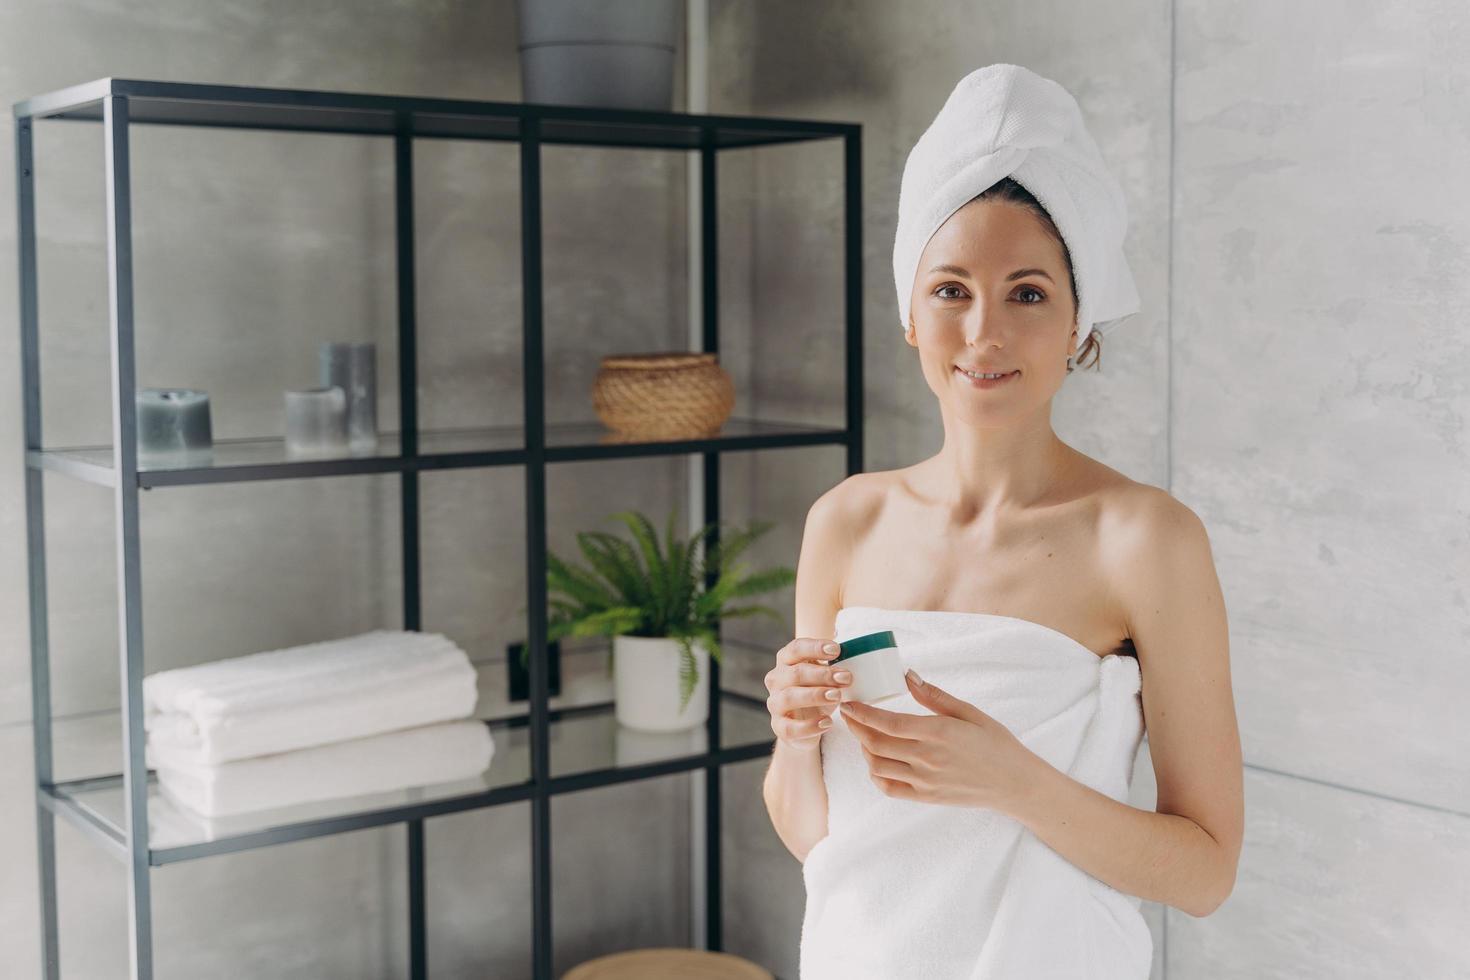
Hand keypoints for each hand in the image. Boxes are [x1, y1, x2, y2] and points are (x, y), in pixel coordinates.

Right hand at [764, 637, 853, 751]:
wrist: (806, 726)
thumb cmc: (817, 691)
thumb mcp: (824, 673)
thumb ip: (831, 658)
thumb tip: (843, 634)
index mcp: (786, 661)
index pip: (796, 648)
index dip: (815, 647)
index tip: (837, 649)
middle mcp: (776, 680)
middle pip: (795, 673)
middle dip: (823, 674)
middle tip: (847, 677)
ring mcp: (775, 704)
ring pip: (789, 697)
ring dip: (815, 695)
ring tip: (837, 696)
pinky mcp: (779, 727)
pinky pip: (790, 727)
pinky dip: (810, 726)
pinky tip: (828, 723)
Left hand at [838, 669, 1039, 814]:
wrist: (1015, 783)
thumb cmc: (996, 744)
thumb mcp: (970, 712)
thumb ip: (935, 696)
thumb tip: (908, 676)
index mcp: (938, 732)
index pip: (887, 723)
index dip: (862, 713)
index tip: (849, 703)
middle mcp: (927, 758)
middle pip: (875, 744)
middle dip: (855, 727)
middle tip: (849, 714)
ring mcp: (925, 781)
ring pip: (878, 766)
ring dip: (863, 749)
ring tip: (863, 734)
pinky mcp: (926, 797)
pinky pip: (889, 788)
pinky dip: (875, 774)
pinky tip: (877, 761)